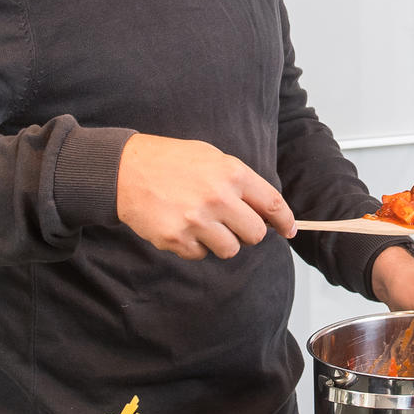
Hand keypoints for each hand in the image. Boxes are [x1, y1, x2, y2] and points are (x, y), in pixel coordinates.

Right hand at [115, 132, 295, 259]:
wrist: (124, 170)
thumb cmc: (170, 161)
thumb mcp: (211, 157)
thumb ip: (239, 181)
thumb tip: (266, 209)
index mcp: (232, 174)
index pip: (273, 204)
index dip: (285, 221)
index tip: (289, 230)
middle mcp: (218, 198)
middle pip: (255, 234)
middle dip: (248, 233)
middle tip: (232, 224)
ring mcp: (197, 221)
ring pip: (230, 249)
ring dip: (221, 241)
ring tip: (202, 223)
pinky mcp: (177, 239)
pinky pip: (200, 255)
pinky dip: (194, 246)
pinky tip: (181, 227)